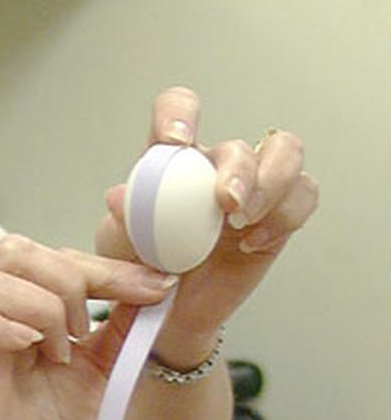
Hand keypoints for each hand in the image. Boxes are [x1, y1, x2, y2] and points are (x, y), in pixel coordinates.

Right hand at [0, 236, 177, 419]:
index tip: (156, 286)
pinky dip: (0, 331)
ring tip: (59, 354)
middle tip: (85, 329)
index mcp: (22, 304)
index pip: (54, 255)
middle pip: (14, 251)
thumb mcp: (104, 363)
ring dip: (41, 312)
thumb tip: (158, 279)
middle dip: (67, 281)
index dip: (106, 266)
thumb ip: (122, 320)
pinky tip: (31, 350)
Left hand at [96, 86, 318, 367]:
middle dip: (238, 170)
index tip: (175, 141)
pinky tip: (253, 242)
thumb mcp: (117, 247)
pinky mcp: (278, 214)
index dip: (180, 112)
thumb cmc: (141, 268)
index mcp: (171, 160)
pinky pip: (301, 195)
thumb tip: (120, 198)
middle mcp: (213, 166)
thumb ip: (119, 222)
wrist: (168, 310)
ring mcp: (251, 188)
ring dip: (271, 184)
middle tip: (226, 204)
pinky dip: (285, 215)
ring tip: (241, 222)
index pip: (178, 108)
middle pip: (238, 145)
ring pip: (283, 153)